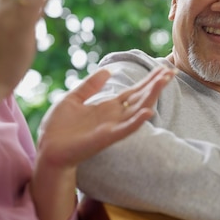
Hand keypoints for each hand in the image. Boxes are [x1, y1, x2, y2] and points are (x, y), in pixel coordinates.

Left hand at [32, 66, 174, 219]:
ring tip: (164, 82)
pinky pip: (125, 129)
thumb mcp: (73, 99)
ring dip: (151, 96)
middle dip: (156, 85)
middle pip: (141, 97)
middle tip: (172, 72)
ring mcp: (112, 127)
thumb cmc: (58, 127)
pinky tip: (148, 112)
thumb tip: (107, 71)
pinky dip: (137, 121)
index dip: (148, 80)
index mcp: (108, 107)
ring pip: (137, 110)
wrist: (48, 149)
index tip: (163, 69)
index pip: (134, 91)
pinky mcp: (106, 137)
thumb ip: (90, 86)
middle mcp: (114, 116)